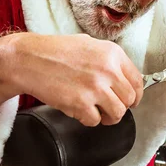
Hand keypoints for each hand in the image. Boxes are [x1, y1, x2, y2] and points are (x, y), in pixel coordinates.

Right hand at [10, 33, 143, 126]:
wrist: (28, 60)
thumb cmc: (54, 51)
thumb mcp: (88, 45)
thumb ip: (108, 60)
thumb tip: (123, 77)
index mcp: (112, 54)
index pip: (137, 81)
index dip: (135, 95)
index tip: (130, 101)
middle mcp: (108, 70)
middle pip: (129, 100)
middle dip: (120, 107)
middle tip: (109, 107)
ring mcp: (95, 87)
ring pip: (117, 113)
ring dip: (108, 117)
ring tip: (97, 112)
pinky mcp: (81, 103)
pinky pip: (95, 121)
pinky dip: (88, 120)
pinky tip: (79, 110)